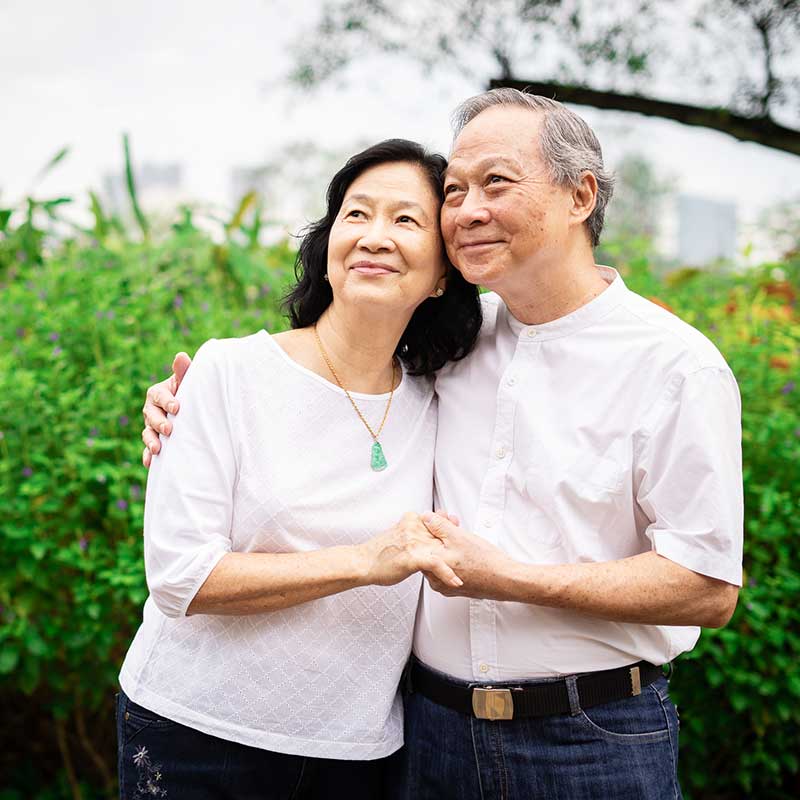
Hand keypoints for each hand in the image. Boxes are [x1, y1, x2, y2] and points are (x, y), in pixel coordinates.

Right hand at [141, 352, 191, 466]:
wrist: (191, 409)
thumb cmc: (189, 391)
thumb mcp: (187, 381)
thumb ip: (184, 371)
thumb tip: (181, 356)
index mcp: (158, 393)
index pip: (159, 395)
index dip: (167, 400)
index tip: (177, 407)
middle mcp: (151, 410)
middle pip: (150, 416)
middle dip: (159, 423)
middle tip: (169, 430)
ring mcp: (151, 427)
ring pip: (147, 433)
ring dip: (151, 441)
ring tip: (157, 450)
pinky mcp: (154, 441)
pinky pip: (147, 450)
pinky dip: (147, 457)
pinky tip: (150, 463)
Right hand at [357, 512, 462, 589]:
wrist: (362, 562)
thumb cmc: (380, 553)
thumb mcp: (399, 536)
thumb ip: (414, 532)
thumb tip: (427, 532)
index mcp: (412, 520)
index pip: (437, 520)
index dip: (452, 527)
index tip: (462, 532)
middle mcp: (414, 528)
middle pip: (443, 533)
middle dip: (459, 543)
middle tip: (473, 550)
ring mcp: (414, 541)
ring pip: (443, 548)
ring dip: (458, 562)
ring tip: (470, 571)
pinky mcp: (412, 557)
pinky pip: (436, 565)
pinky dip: (447, 574)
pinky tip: (455, 582)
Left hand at [420, 512, 515, 598]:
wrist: (505, 579)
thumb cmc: (485, 562)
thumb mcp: (458, 536)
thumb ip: (438, 525)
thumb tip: (426, 518)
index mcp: (432, 567)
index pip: (420, 543)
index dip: (429, 526)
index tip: (438, 518)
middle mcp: (435, 579)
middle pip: (430, 551)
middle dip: (439, 533)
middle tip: (450, 522)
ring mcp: (445, 585)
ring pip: (440, 558)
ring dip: (447, 543)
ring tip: (459, 531)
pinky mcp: (455, 587)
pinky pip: (448, 568)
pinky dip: (453, 556)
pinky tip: (463, 548)